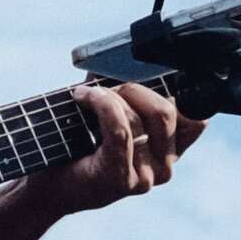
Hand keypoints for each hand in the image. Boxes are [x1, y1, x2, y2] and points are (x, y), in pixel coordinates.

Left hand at [41, 82, 207, 215]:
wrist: (45, 182)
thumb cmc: (74, 143)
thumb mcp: (107, 109)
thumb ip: (123, 87)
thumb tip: (122, 57)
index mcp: (169, 150)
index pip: (196, 117)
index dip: (175, 90)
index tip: (149, 74)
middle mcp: (165, 168)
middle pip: (165, 111)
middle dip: (132, 89)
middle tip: (102, 88)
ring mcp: (146, 178)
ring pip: (139, 118)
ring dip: (108, 96)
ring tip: (85, 95)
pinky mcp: (121, 181)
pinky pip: (121, 130)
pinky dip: (101, 105)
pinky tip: (83, 97)